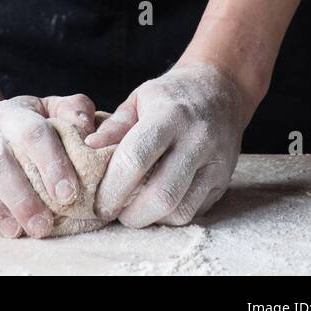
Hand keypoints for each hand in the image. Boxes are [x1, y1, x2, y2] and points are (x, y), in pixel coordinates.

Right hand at [0, 91, 96, 237]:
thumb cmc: (18, 128)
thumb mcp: (46, 112)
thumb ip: (72, 112)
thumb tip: (89, 129)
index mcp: (11, 113)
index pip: (32, 133)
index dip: (52, 163)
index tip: (68, 194)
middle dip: (21, 197)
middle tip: (42, 226)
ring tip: (14, 231)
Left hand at [86, 60, 255, 227]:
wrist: (221, 90)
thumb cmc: (171, 95)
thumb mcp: (140, 98)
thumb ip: (115, 125)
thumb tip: (88, 147)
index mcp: (169, 115)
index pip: (136, 158)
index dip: (113, 187)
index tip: (99, 202)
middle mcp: (196, 140)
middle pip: (162, 194)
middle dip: (132, 214)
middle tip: (114, 213)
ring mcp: (214, 162)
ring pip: (180, 210)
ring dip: (152, 220)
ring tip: (134, 210)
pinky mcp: (223, 180)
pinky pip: (194, 211)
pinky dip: (170, 216)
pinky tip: (157, 205)